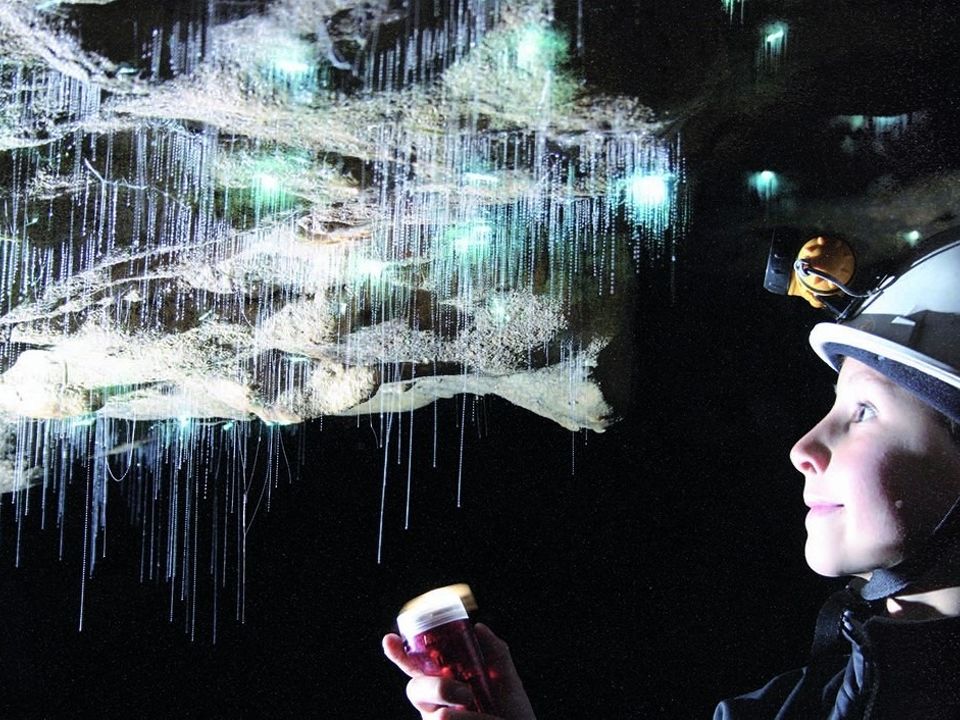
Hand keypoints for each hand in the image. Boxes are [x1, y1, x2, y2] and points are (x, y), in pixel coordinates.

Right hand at [383, 623, 536, 719]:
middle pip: (415, 689)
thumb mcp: (507, 682)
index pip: (414, 666)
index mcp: (443, 683)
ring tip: (482, 714)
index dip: (398, 653)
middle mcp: (434, 705)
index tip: (389, 639)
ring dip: (463, 715)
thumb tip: (478, 628)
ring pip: (435, 716)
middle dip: (437, 687)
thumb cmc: (512, 714)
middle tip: (466, 693)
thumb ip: (495, 654)